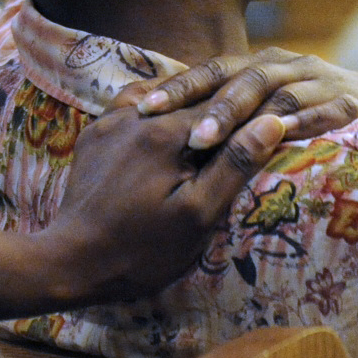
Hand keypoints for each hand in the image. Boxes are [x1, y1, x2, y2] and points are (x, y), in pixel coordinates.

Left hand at [0, 93, 284, 329]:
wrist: (72, 261)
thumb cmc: (142, 249)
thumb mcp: (198, 215)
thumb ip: (233, 164)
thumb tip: (272, 120)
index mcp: (165, 132)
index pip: (225, 106)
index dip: (257, 109)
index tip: (285, 110)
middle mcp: (135, 115)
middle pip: (194, 98)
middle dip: (226, 104)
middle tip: (259, 105)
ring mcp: (109, 122)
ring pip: (163, 96)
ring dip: (190, 101)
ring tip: (218, 113)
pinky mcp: (94, 135)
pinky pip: (132, 106)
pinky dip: (157, 107)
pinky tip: (171, 121)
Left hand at [133, 48, 357, 168]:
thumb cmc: (312, 121)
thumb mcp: (269, 114)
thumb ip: (226, 116)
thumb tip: (165, 119)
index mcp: (256, 69)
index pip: (207, 73)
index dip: (174, 88)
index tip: (138, 109)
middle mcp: (283, 68)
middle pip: (236, 77)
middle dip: (202, 103)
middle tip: (173, 131)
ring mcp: (319, 83)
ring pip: (274, 92)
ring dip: (239, 116)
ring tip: (205, 142)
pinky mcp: (353, 105)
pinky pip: (322, 112)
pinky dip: (298, 124)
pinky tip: (274, 139)